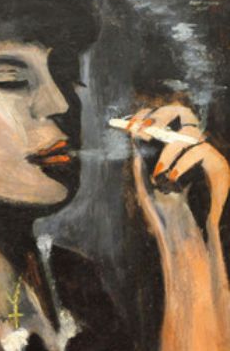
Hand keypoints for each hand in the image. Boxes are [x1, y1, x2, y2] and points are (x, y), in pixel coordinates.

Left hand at [126, 104, 229, 235]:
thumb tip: (135, 136)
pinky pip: (200, 151)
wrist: (185, 238)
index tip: (130, 122)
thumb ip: (141, 163)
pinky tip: (173, 179)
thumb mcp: (146, 186)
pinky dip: (182, 164)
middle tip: (142, 129)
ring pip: (189, 133)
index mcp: (173, 149)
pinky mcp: (219, 168)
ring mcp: (206, 156)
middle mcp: (190, 148)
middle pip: (183, 112)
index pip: (166, 120)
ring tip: (159, 174)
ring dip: (168, 151)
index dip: (150, 115)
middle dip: (160, 116)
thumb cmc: (164, 216)